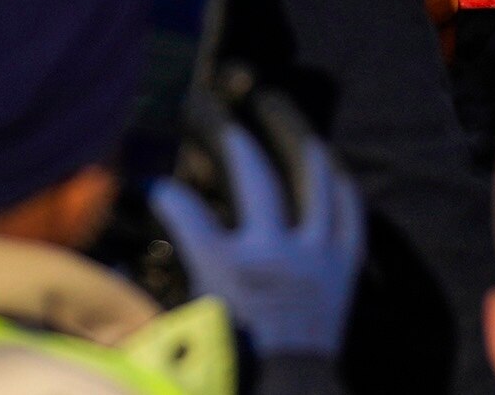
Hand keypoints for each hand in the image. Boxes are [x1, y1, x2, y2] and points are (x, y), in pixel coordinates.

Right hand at [156, 113, 366, 360]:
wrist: (290, 385)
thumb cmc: (237, 355)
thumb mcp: (198, 313)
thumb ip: (177, 271)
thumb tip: (143, 241)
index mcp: (227, 267)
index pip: (188, 212)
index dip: (169, 193)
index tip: (157, 184)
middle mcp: (272, 252)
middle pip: (257, 179)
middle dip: (240, 146)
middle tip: (231, 125)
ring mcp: (314, 258)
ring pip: (315, 188)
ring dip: (306, 155)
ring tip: (300, 133)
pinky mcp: (342, 270)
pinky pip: (351, 221)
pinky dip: (346, 196)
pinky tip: (341, 177)